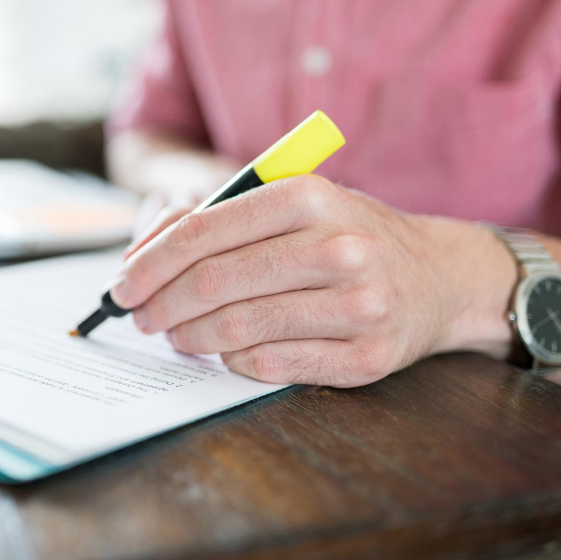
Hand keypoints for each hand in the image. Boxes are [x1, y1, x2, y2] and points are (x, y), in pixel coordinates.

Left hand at [110, 175, 517, 386]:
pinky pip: (272, 364)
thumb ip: (219, 218)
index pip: (202, 231)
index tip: (122, 284)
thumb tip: (142, 254)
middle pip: (213, 282)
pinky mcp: (367, 355)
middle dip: (160, 304)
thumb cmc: (347, 235)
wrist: (438, 276)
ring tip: (177, 335)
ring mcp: (358, 304)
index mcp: (308, 196)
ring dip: (190, 337)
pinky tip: (225, 351)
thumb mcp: (295, 205)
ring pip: (237, 327)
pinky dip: (234, 360)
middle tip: (142, 317)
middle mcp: (338, 246)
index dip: (149, 263)